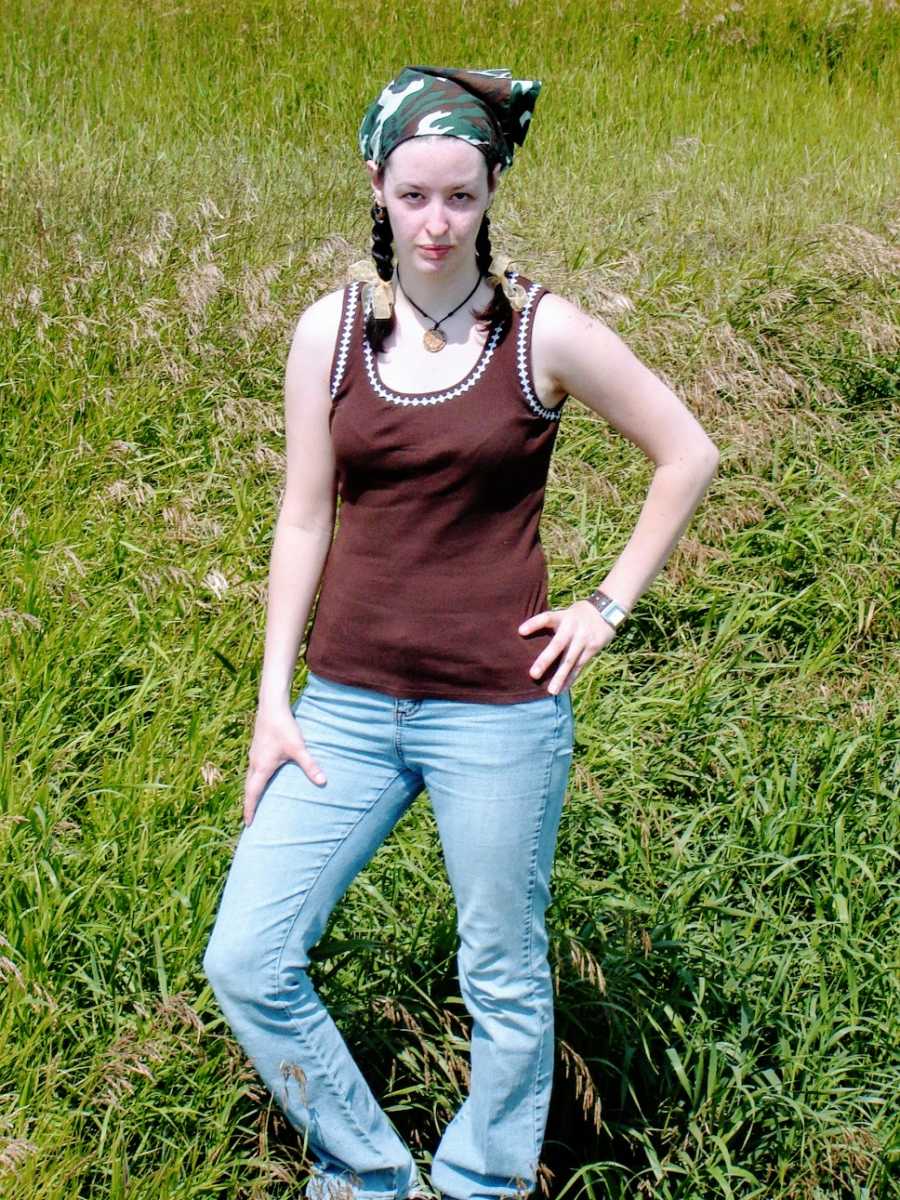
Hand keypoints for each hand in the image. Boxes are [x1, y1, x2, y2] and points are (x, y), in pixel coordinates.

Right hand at [243, 701, 326, 826]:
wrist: (271, 706)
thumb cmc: (284, 727)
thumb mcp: (298, 748)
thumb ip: (310, 765)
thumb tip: (323, 782)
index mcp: (261, 767)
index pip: (253, 794)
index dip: (250, 809)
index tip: (248, 824)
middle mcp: (254, 763)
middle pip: (248, 788)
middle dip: (249, 803)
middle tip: (249, 817)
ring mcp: (254, 754)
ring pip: (249, 778)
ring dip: (251, 791)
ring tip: (254, 801)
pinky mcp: (257, 747)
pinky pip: (252, 769)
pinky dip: (254, 779)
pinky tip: (262, 777)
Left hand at [518, 600, 617, 693]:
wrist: (607, 609)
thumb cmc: (576, 615)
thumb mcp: (564, 613)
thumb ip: (551, 625)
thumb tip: (523, 636)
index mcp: (562, 617)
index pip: (546, 618)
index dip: (534, 624)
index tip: (520, 631)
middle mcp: (572, 628)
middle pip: (557, 645)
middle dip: (545, 661)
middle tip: (533, 675)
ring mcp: (583, 639)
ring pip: (570, 661)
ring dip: (560, 677)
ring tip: (551, 691)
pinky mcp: (592, 649)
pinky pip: (579, 666)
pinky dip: (570, 679)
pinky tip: (562, 690)